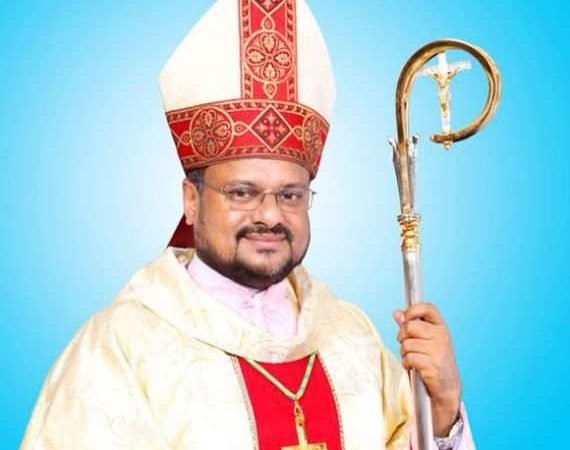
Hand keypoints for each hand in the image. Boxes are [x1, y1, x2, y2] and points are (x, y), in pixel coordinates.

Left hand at [393, 303, 460, 436]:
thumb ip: (410, 326)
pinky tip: (412, 367)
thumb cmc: (432, 360)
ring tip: (412, 359)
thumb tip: (397, 313)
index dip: (413, 310)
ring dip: (404, 353)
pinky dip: (406, 363)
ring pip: (406, 344)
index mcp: (440, 326)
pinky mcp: (432, 365)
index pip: (427, 308)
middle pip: (409, 326)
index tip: (407, 319)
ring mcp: (438, 350)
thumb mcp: (424, 340)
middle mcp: (441, 336)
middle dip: (402, 336)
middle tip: (408, 346)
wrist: (446, 386)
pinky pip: (408, 357)